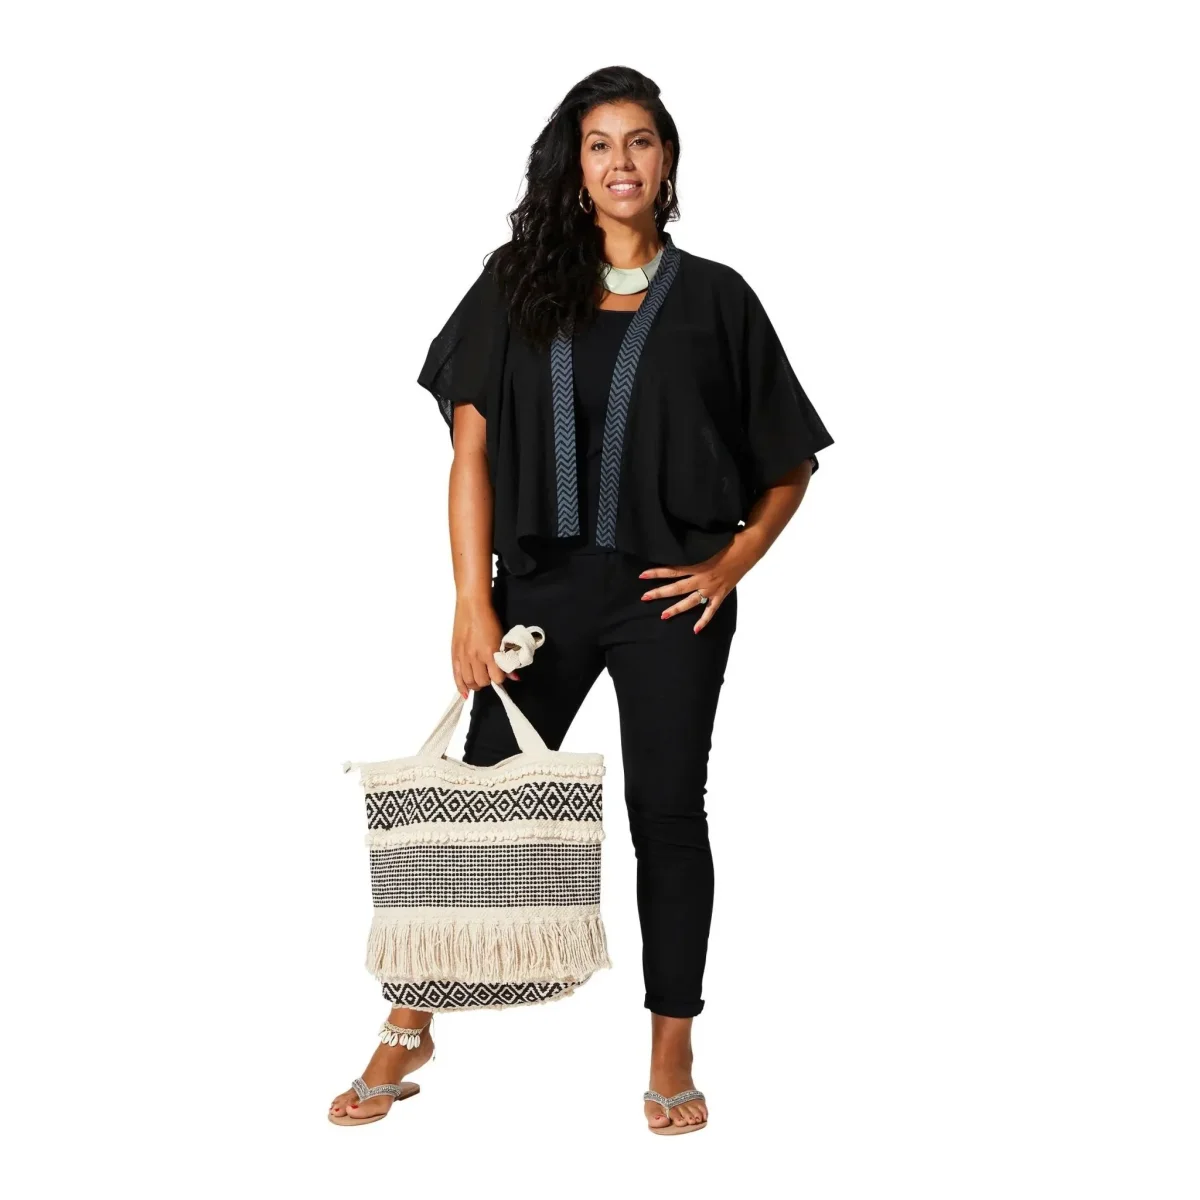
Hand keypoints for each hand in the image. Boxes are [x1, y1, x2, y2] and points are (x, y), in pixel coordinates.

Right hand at [451, 597, 521, 696]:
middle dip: (488, 681)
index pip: (497, 678)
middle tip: (490, 675)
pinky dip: (461, 687)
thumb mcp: (502, 638)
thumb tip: (515, 676)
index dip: (501, 678)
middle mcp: (475, 657)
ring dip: (476, 684)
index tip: (502, 674)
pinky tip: (466, 693)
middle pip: (482, 682)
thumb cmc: (489, 619)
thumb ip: (507, 658)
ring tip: (480, 680)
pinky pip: (456, 676)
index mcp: (490, 652)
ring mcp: (463, 657)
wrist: (472, 606)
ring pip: (469, 682)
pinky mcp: (454, 654)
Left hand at [638, 534, 757, 633]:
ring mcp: (712, 589)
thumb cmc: (728, 541)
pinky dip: (704, 621)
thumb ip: (693, 548)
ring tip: (663, 615)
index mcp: (698, 565)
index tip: (642, 575)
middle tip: (644, 597)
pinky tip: (695, 630)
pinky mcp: (721, 594)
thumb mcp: (707, 543)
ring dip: (676, 609)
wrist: (748, 549)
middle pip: (677, 588)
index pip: (672, 570)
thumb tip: (677, 545)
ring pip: (691, 601)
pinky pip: (711, 610)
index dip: (656, 572)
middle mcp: (703, 579)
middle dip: (659, 593)